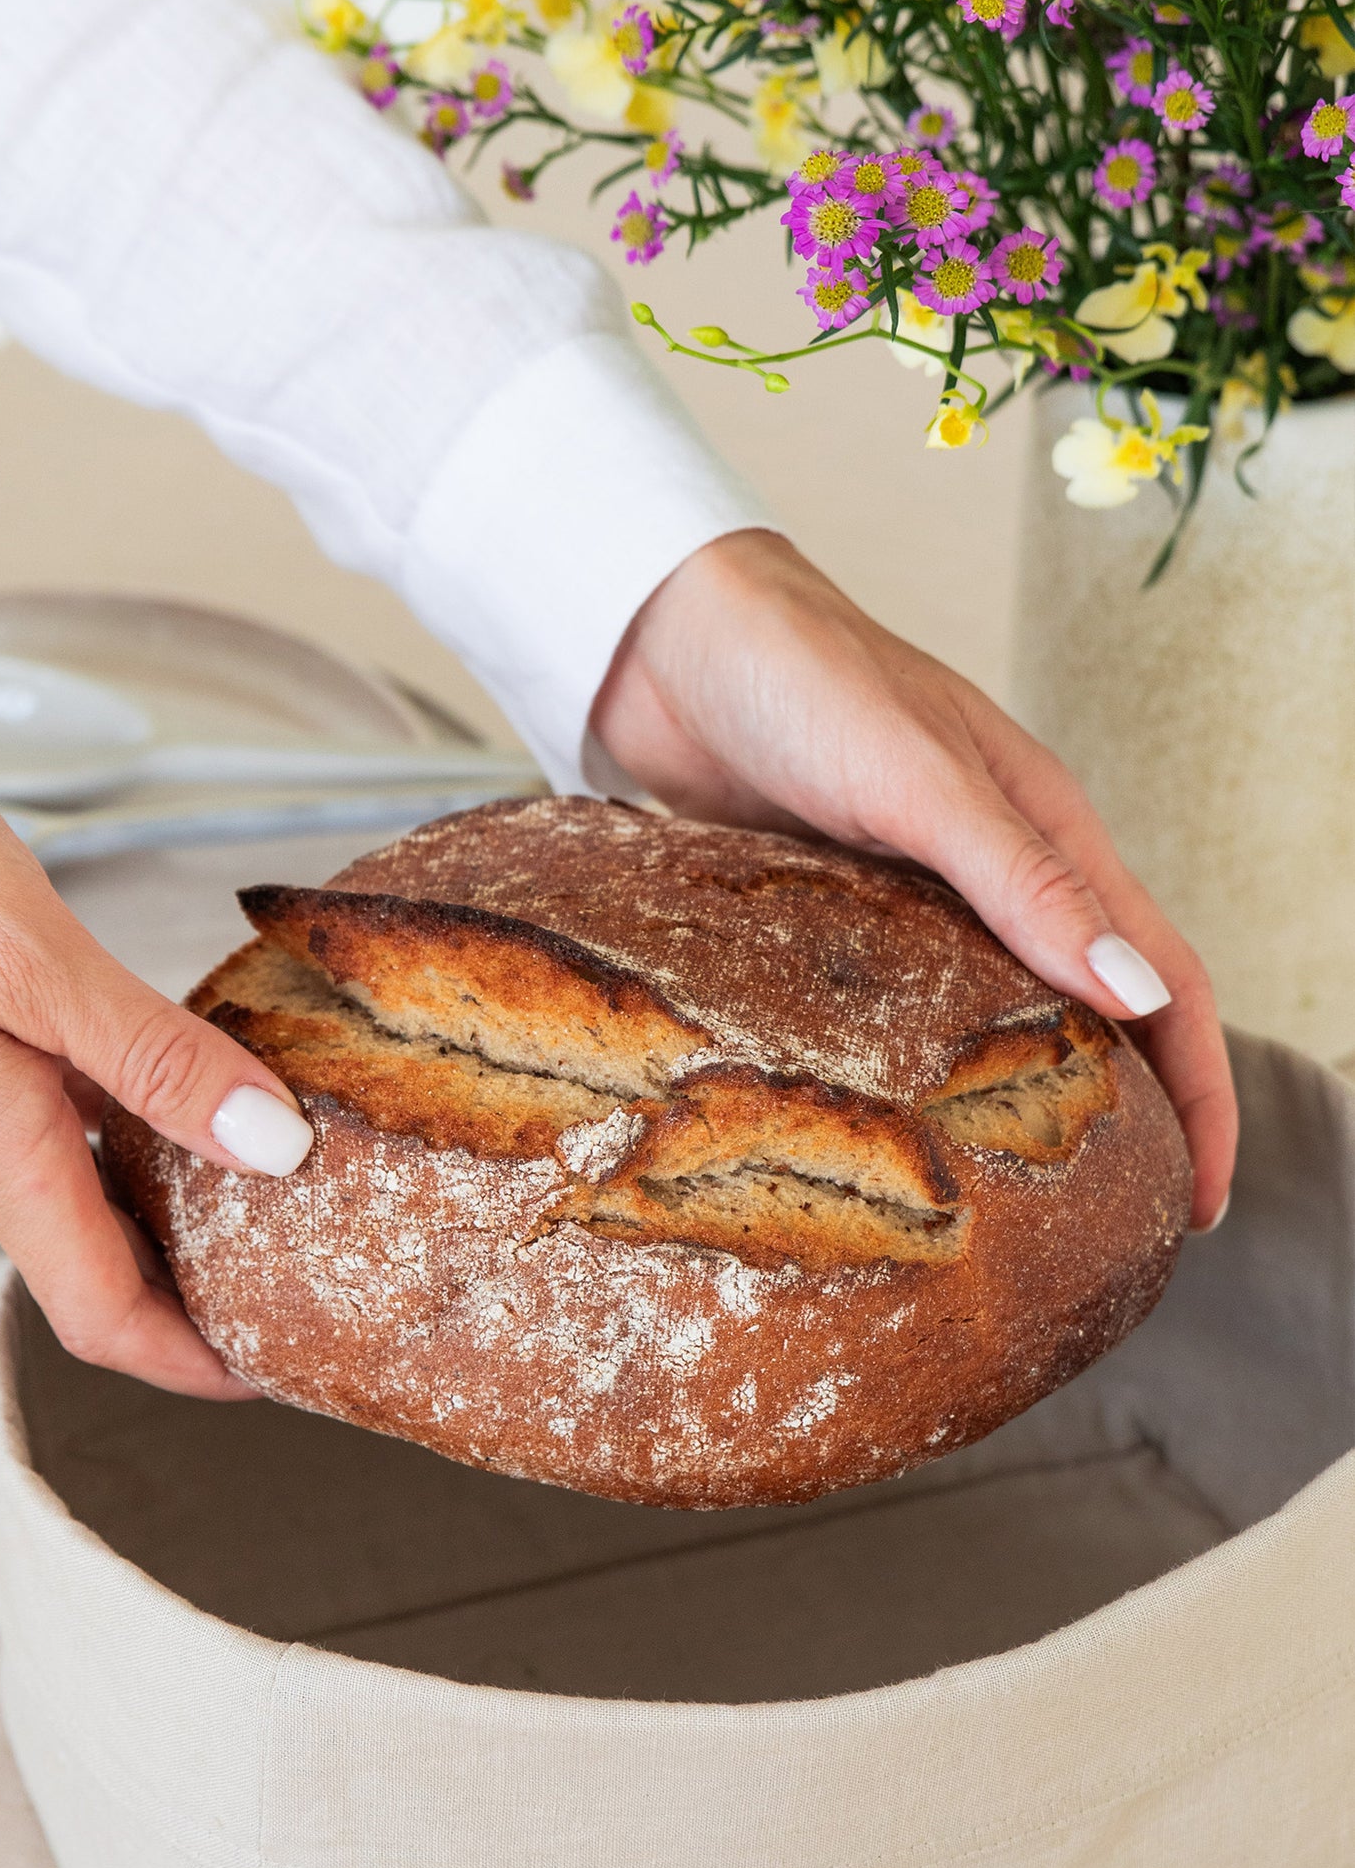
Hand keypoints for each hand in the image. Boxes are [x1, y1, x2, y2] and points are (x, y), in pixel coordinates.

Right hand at [0, 714, 313, 1396]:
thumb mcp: (32, 956)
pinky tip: (194, 1099)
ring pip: (86, 1211)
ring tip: (273, 1206)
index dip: (194, 1361)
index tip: (279, 1366)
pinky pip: (65, 1141)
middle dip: (199, 1311)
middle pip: (101, 1280)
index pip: (102, 1317)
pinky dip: (140, 1146)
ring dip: (174, 1230)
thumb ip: (152, 1056)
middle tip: (301, 1293)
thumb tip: (270, 1145)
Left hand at [592, 530, 1235, 1229]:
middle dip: (1125, 1120)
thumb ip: (1022, 880)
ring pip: (991, 1020)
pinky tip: (891, 1132)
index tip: (1202, 1202)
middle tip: (1118, 1231)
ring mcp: (911, 899)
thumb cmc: (802, 676)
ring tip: (1014, 1208)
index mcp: (1049, 833)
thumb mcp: (920, 781)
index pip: (1162, 980)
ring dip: (1019, 1106)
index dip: (1199, 1092)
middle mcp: (992, 872)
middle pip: (1091, 1013)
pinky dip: (910, 1075)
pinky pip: (888, 1010)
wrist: (666, 636)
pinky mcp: (828, 915)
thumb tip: (1134, 992)